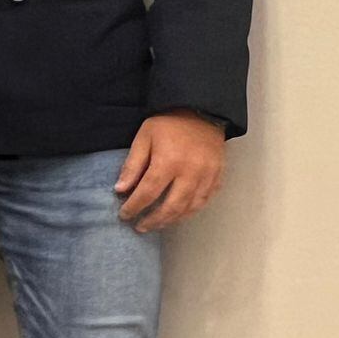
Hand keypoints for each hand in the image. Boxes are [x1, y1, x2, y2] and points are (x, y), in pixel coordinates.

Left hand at [114, 112, 226, 231]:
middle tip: (139, 227)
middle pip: (171, 207)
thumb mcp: (144, 138)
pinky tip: (177, 215)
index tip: (124, 215)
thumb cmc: (168, 123)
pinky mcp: (218, 176)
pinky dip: (190, 212)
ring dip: (171, 220)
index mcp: (169, 161)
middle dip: (153, 220)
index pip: (148, 193)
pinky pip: (204, 201)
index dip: (134, 207)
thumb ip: (132, 165)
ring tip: (156, 225)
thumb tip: (120, 190)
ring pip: (190, 208)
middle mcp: (191, 172)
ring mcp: (207, 176)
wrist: (201, 110)